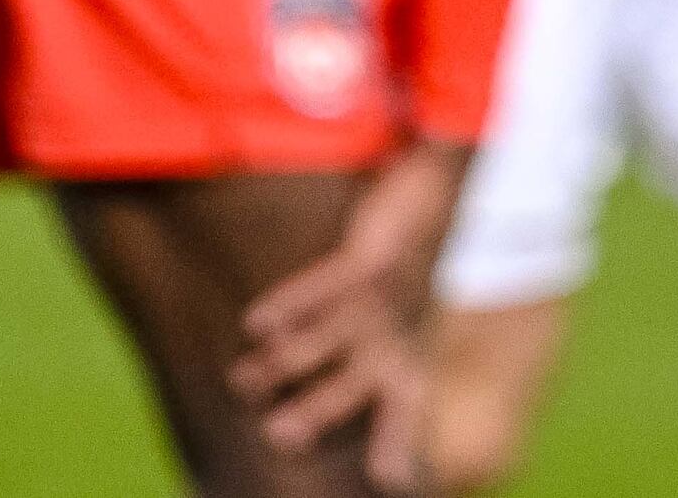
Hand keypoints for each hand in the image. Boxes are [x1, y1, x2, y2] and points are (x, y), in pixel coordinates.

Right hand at [236, 134, 467, 466]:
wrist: (434, 207)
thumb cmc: (406, 293)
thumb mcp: (402, 342)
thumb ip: (385, 390)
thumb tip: (384, 461)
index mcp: (407, 363)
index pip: (402, 411)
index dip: (394, 443)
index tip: (387, 479)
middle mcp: (394, 338)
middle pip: (352, 383)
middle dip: (316, 410)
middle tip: (276, 436)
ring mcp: (380, 301)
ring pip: (328, 335)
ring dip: (285, 358)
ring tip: (244, 382)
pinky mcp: (366, 260)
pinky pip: (325, 283)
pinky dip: (291, 301)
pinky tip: (256, 323)